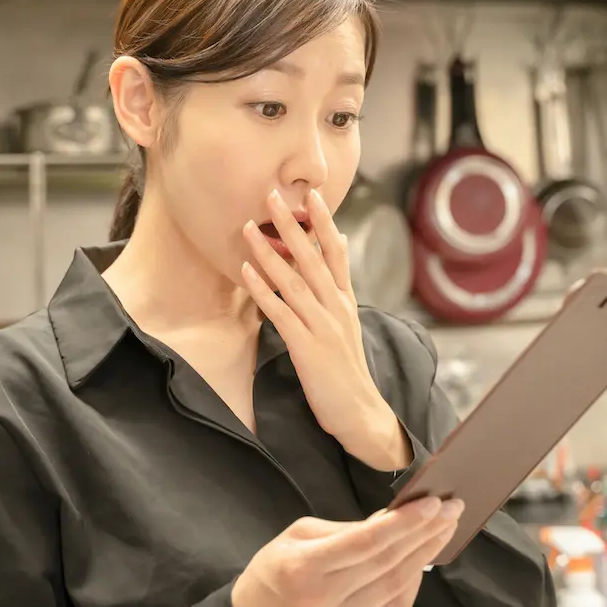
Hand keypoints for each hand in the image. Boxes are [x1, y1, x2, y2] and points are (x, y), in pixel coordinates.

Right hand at [231, 496, 464, 606]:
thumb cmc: (274, 571)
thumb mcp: (297, 535)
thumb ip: (344, 528)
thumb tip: (391, 518)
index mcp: (304, 567)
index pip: (365, 542)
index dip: (403, 522)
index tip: (433, 502)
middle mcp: (323, 600)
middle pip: (387, 562)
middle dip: (425, 532)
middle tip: (452, 508)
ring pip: (396, 586)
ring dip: (425, 555)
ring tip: (445, 529)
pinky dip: (414, 582)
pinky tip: (423, 560)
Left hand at [241, 188, 409, 469]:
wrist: (360, 413)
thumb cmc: (348, 371)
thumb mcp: (348, 324)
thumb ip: (339, 289)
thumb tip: (340, 248)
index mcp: (346, 301)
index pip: (336, 253)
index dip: (324, 222)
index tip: (313, 193)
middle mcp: (336, 308)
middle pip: (313, 258)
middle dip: (293, 225)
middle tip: (274, 194)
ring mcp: (322, 326)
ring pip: (293, 281)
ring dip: (268, 253)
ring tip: (250, 226)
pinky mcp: (306, 346)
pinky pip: (280, 312)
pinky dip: (263, 290)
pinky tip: (246, 271)